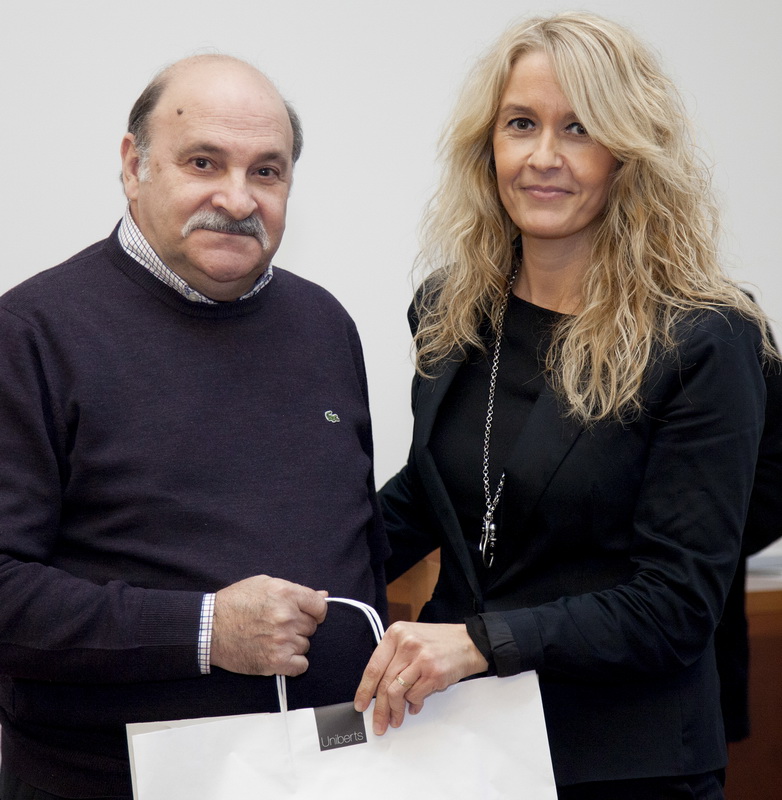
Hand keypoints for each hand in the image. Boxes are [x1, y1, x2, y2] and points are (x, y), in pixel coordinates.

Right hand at [210, 575, 327, 675]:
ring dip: (294, 644)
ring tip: (273, 638)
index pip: (320, 605)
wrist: (209, 627)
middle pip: (312, 626)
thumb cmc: (233, 604)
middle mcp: (286, 616)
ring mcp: (282, 639)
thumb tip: (322, 595)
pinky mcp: (275, 661)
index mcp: (285, 594)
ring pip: (305, 645)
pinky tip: (280, 655)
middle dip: (300, 626)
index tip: (309, 614)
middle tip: (279, 626)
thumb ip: (294, 590)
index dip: (315, 610)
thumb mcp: (264, 584)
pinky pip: (301, 666)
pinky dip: (293, 663)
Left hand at [353, 621, 487, 734]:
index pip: (373, 666)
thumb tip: (378, 689)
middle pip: (384, 683)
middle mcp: (406, 644)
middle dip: (379, 708)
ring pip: (396, 692)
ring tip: (396, 720)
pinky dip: (413, 705)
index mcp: (396, 633)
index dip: (365, 689)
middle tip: (378, 723)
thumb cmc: (439, 643)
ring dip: (395, 711)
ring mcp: (420, 658)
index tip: (360, 704)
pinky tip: (415, 706)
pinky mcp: (433, 672)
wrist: (470, 642)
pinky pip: (415, 696)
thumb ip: (394, 658)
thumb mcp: (411, 639)